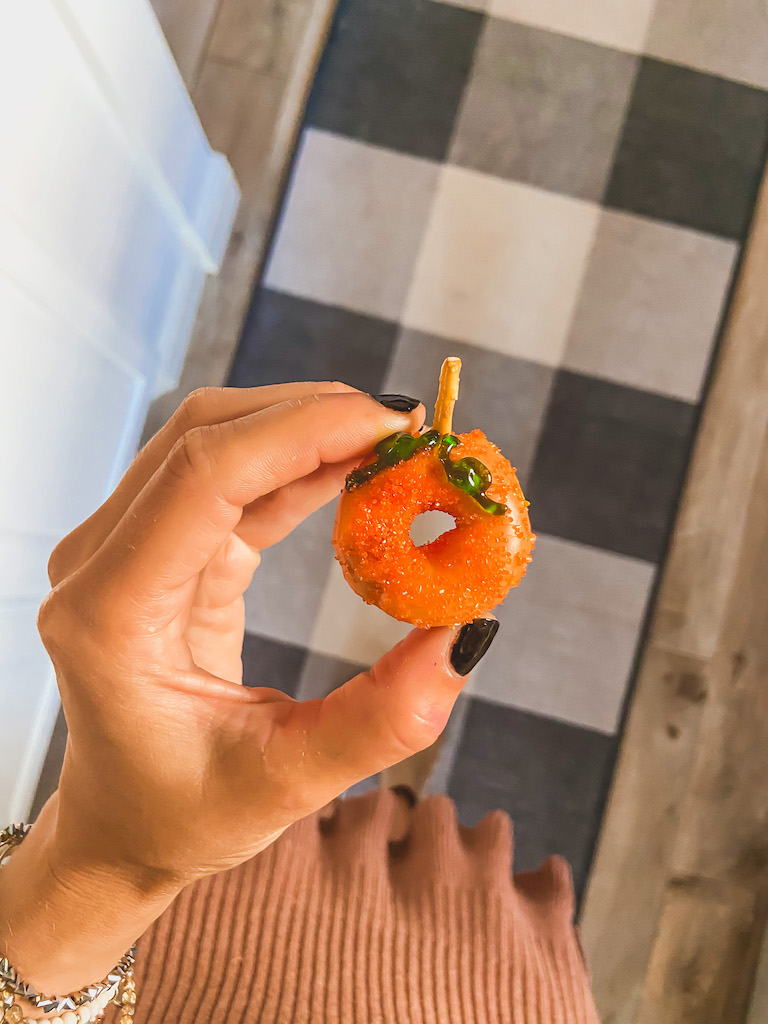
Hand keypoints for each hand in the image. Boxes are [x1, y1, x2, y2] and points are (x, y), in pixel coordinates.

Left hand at [39, 384, 467, 889]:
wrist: (121, 822)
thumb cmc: (182, 811)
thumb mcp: (285, 781)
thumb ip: (379, 718)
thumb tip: (466, 636)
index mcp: (112, 614)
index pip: (204, 475)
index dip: (304, 430)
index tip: (397, 426)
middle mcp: (101, 563)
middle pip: (206, 435)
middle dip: (314, 414)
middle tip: (413, 429)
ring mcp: (123, 547)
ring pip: (216, 441)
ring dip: (308, 427)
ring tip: (397, 444)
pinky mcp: (161, 547)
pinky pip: (230, 479)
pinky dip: (298, 464)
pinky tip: (357, 468)